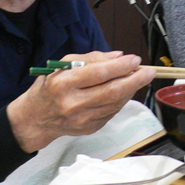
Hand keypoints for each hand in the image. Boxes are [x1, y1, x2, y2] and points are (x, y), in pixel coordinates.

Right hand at [7, 51, 155, 152]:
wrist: (35, 118)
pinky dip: (122, 100)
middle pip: (112, 91)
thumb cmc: (49, 86)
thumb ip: (92, 58)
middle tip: (149, 72)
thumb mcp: (63, 64)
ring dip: (131, 90)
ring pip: (115, 103)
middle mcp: (73, 103)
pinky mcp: (89, 128)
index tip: (135, 60)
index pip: (98, 74)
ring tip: (139, 78)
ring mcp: (82, 119)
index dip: (120, 67)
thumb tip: (118, 56)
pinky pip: (112, 112)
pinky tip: (125, 91)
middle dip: (134, 80)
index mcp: (64, 83)